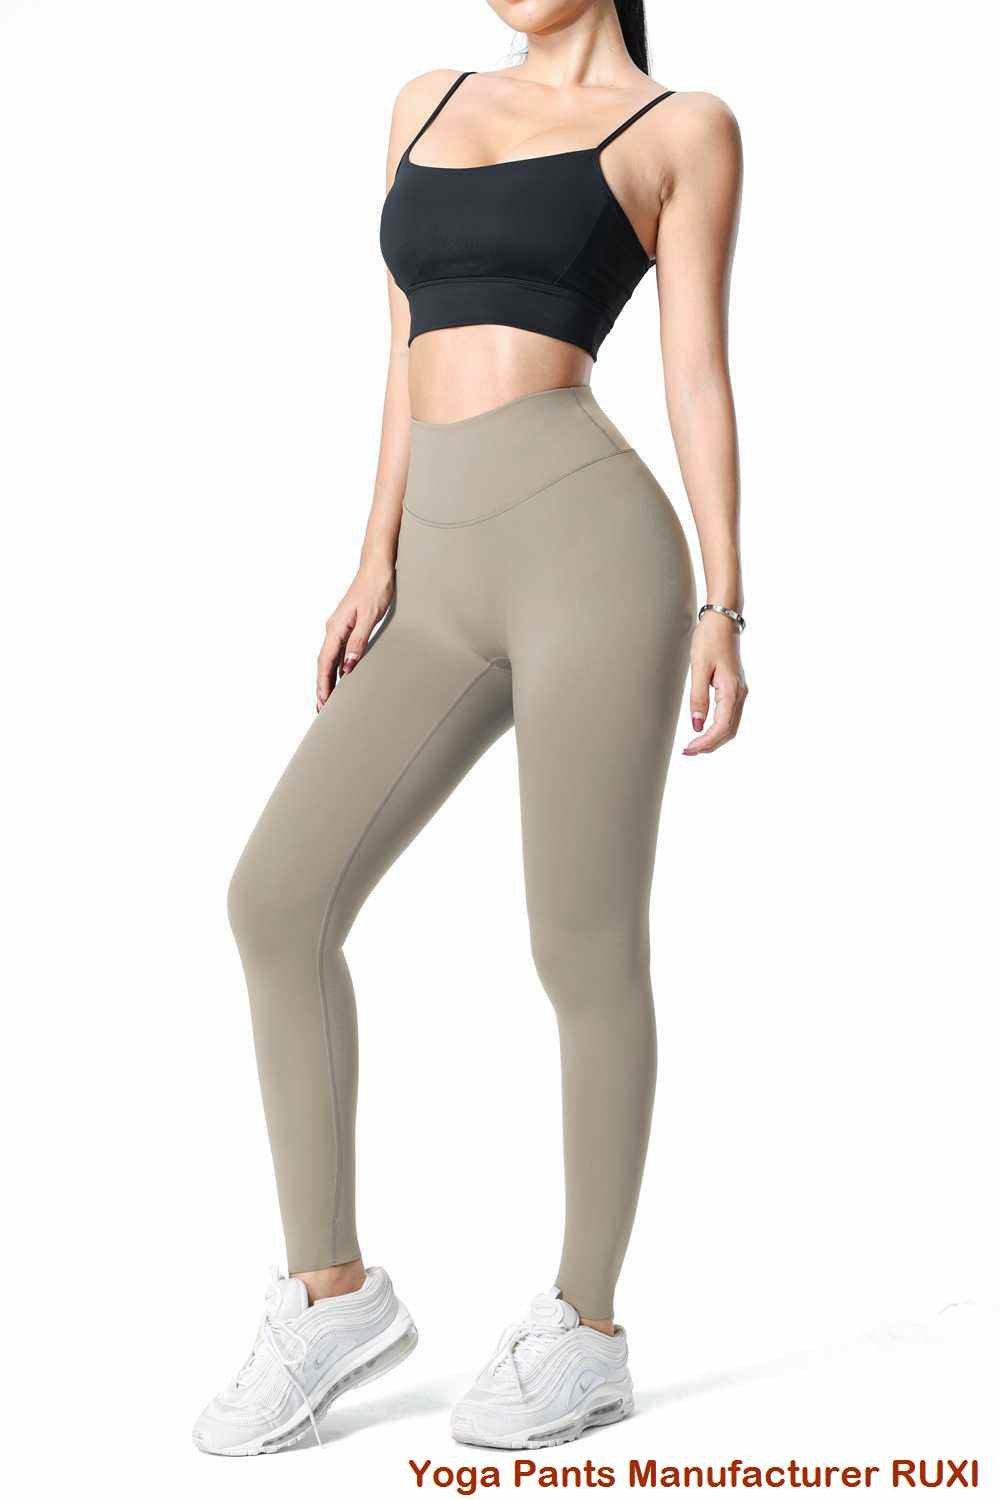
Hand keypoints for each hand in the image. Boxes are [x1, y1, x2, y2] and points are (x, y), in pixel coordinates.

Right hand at [316, 559, 394, 710]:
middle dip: (322, 686)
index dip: (324, 684)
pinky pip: (337, 651)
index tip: (324, 702)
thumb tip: (348, 666)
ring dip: (328, 678)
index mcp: (336, 628)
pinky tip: (341, 676)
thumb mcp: (370, 617)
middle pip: (323, 663)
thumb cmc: (375, 588)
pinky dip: (336, 666)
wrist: (378, 567)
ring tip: (328, 698)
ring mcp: (339, 627)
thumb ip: (359, 642)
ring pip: (329, 658)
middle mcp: (333, 628)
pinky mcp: (347, 626)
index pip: (325, 662)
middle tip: (322, 709)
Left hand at [683, 611, 747, 754]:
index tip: (688, 749)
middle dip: (709, 745)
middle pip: (728, 731)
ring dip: (713, 739)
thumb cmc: (709, 640)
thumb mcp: (698, 668)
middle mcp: (740, 694)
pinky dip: (718, 728)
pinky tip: (704, 730)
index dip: (705, 742)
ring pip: (730, 726)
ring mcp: (739, 692)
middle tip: (687, 751)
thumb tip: (696, 725)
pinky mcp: (735, 689)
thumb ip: (698, 698)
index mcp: (731, 691)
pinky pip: (730, 716)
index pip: (721, 727)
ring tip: (694, 745)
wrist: (722, 621)